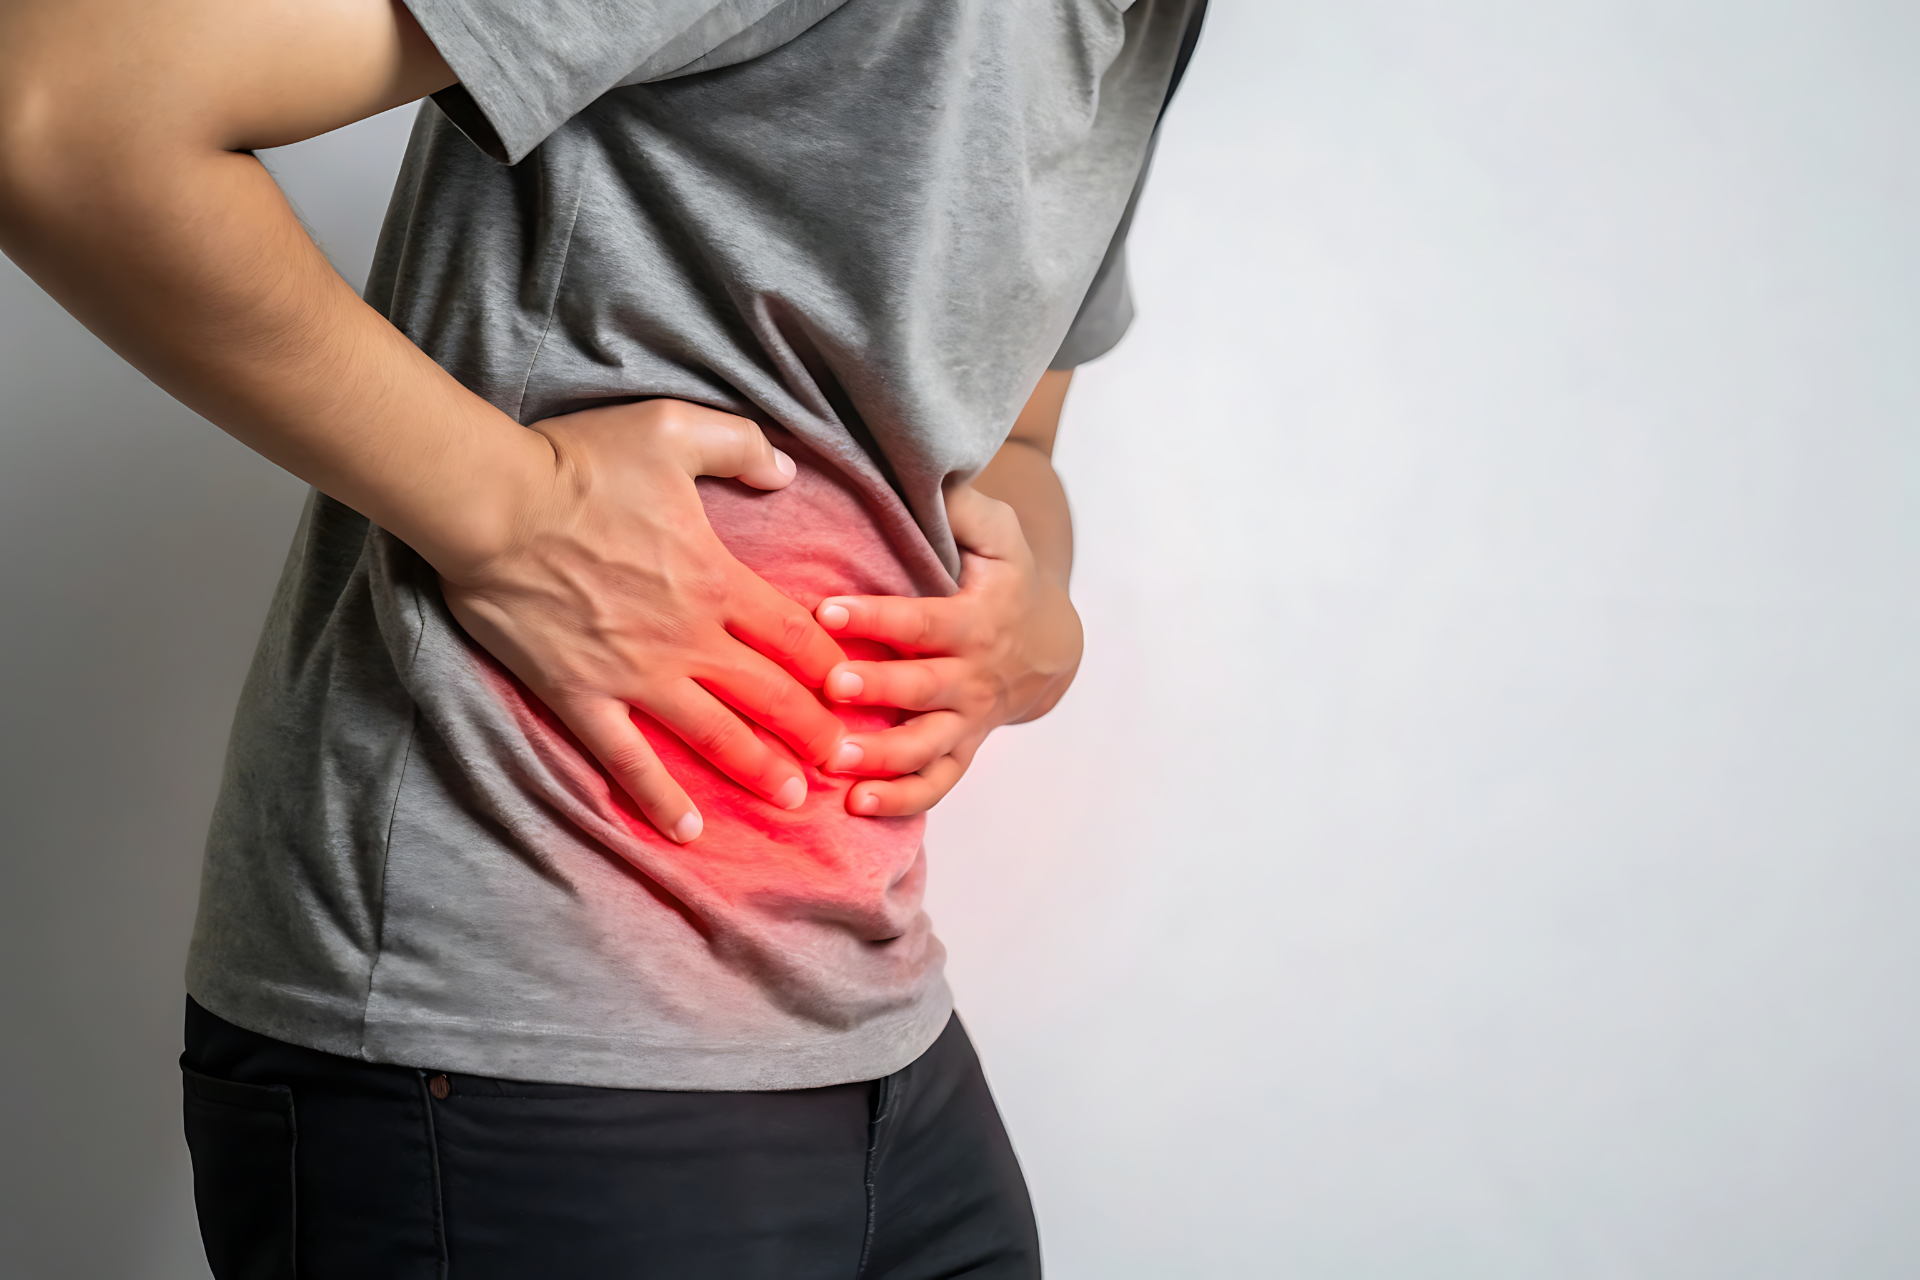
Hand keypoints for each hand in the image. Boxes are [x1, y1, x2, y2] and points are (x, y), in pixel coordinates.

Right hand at [437, 399, 850, 842]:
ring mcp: (635, 672)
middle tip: (844, 763)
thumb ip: (740, 447)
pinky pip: (627, 758)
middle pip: (769, 695)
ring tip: (791, 800)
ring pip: (714, 735)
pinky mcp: (581, 695)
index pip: (793, 634)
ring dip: (757, 769)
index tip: (857, 691)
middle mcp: (688, 635)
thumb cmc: (578, 461)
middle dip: (813, 732)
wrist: (491, 502)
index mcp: (716, 578)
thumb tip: (786, 472)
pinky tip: (683, 830)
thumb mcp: (674, 428)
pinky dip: (657, 797)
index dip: (831, 667)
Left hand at [813, 483, 1083, 815]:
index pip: (921, 619)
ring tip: (835, 761)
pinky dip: (902, 800)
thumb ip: (963, 507)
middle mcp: (972, 675)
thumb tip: (931, 472)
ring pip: (927, 745)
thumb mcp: (999, 533)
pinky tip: (856, 806)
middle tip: (832, 689)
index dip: (875, 617)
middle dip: (879, 689)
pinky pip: (937, 783)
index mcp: (976, 619)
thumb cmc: (1009, 578)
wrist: (1050, 644)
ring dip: (882, 756)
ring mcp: (968, 719)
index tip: (827, 611)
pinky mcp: (963, 748)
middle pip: (923, 688)